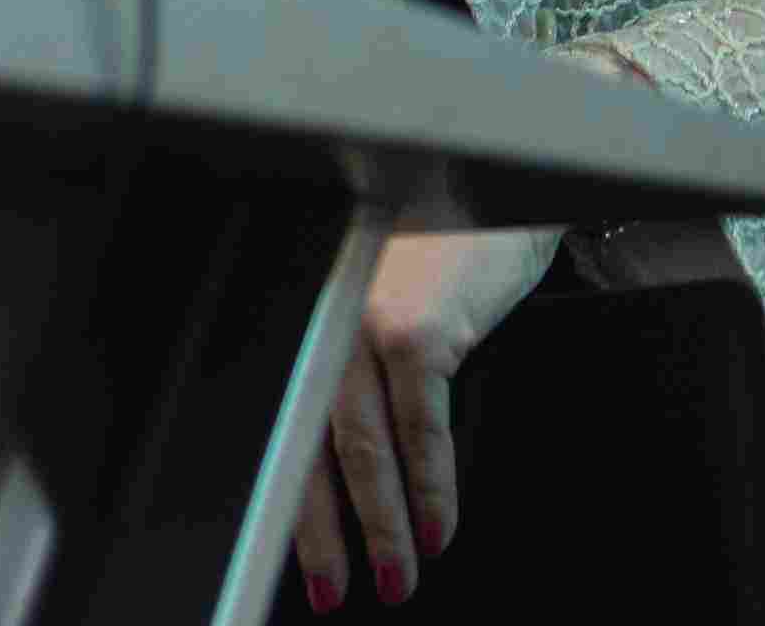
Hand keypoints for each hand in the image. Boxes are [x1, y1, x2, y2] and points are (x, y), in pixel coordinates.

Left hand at [290, 224, 559, 610]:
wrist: (479, 180)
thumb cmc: (429, 244)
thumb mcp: (377, 303)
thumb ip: (355, 372)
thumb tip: (352, 476)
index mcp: (305, 321)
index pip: (285, 425)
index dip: (286, 500)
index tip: (289, 558)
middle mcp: (320, 320)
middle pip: (308, 447)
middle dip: (319, 532)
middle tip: (333, 593)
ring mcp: (364, 322)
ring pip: (361, 449)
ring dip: (383, 526)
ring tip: (396, 577)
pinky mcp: (419, 328)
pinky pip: (420, 427)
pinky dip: (431, 487)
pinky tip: (439, 526)